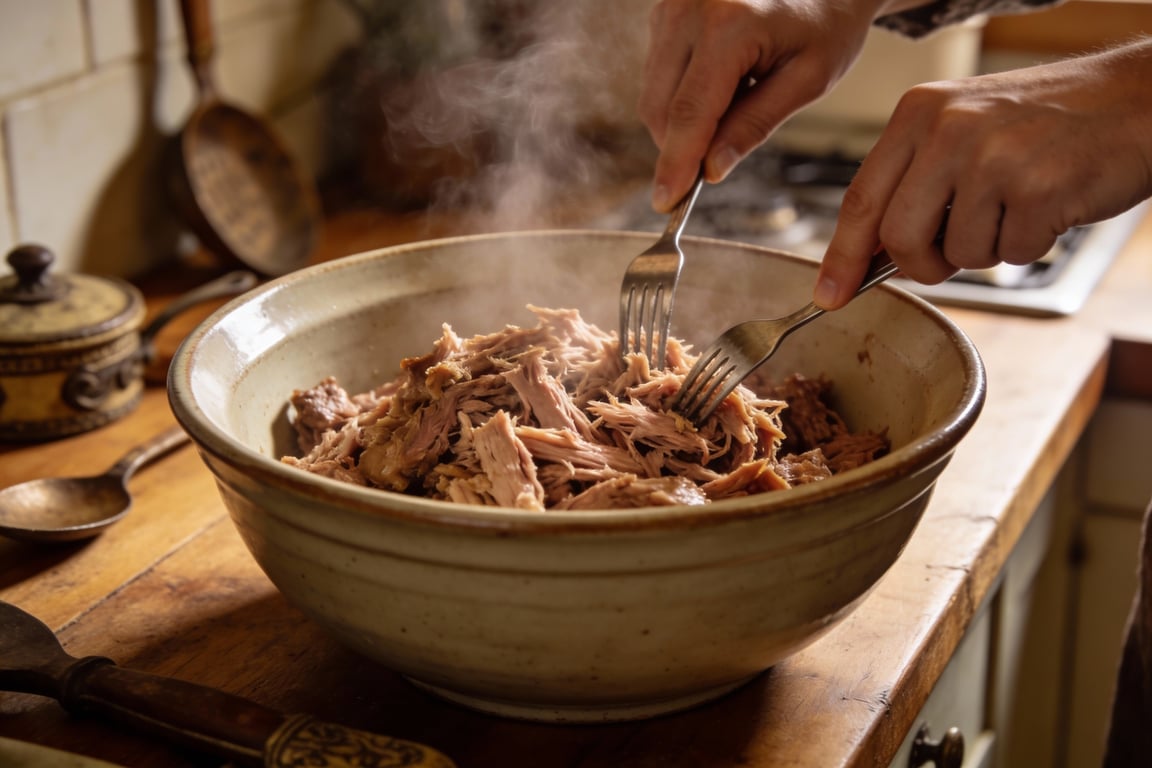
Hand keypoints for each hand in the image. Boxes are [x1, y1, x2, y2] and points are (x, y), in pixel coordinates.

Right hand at [638, 0, 904, 211]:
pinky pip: (658, 74)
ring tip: (738, 100)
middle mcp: (689, 9)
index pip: (690, 112)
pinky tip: (723, 84)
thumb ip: (755, 125)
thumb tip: (710, 170)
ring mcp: (671, 7)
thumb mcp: (808, 79)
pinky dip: (682, 96)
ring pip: (653, 94)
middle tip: (720, 158)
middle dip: (681, 146)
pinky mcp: (664, 12)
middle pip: (660, 107)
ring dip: (683, 121)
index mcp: (730, 24)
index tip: (667, 202)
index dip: (676, 163)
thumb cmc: (826, 23)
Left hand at [815, 37, 1151, 308]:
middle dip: (923, 264)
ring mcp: (994, 159)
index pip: (860, 199)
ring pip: (959, 254)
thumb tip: (866, 252)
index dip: (840, 256)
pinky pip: (1011, 255)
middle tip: (951, 253)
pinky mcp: (1039, 189)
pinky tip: (1049, 202)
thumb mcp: (962, 127)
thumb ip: (912, 180)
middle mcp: (949, 130)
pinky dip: (1030, 243)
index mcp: (919, 113)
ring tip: (1018, 201)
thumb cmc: (1045, 121)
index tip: (828, 294)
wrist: (1136, 99)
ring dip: (989, 246)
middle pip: (899, 239)